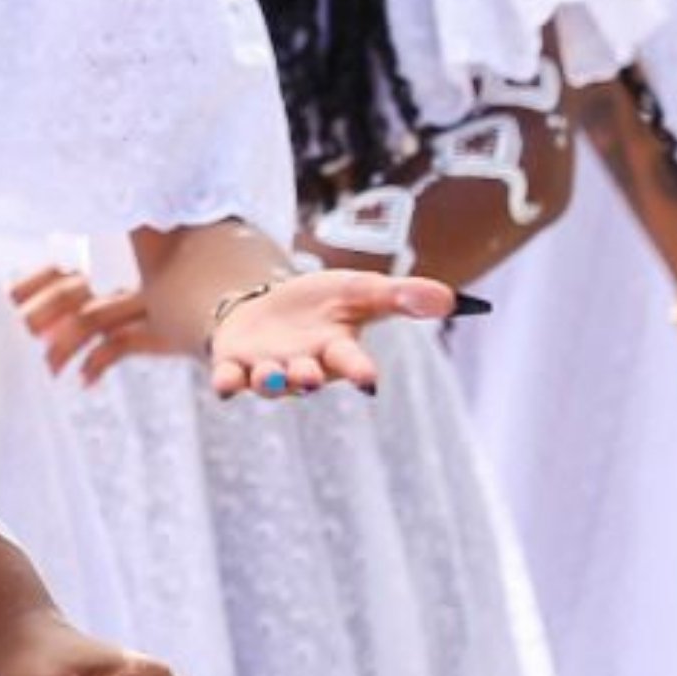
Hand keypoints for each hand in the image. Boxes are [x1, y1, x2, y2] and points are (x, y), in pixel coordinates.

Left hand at [9, 264, 163, 383]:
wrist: (220, 299)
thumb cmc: (159, 293)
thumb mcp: (121, 283)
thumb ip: (82, 292)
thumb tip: (34, 321)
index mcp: (104, 261)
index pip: (57, 268)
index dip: (28, 285)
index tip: (3, 304)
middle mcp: (119, 277)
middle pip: (68, 293)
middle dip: (37, 316)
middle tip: (14, 341)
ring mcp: (141, 301)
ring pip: (89, 321)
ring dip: (62, 348)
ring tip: (47, 371)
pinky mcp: (162, 329)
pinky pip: (121, 345)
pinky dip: (98, 364)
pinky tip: (84, 381)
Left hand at [204, 266, 455, 401]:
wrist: (268, 306)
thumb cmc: (322, 303)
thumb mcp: (360, 290)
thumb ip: (401, 296)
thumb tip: (452, 299)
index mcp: (337, 349)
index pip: (352, 363)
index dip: (358, 371)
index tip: (368, 378)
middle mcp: (304, 364)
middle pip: (307, 376)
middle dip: (307, 377)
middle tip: (309, 376)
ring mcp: (268, 368)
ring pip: (269, 382)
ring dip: (270, 380)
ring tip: (271, 374)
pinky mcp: (234, 365)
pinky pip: (230, 380)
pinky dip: (228, 383)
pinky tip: (224, 385)